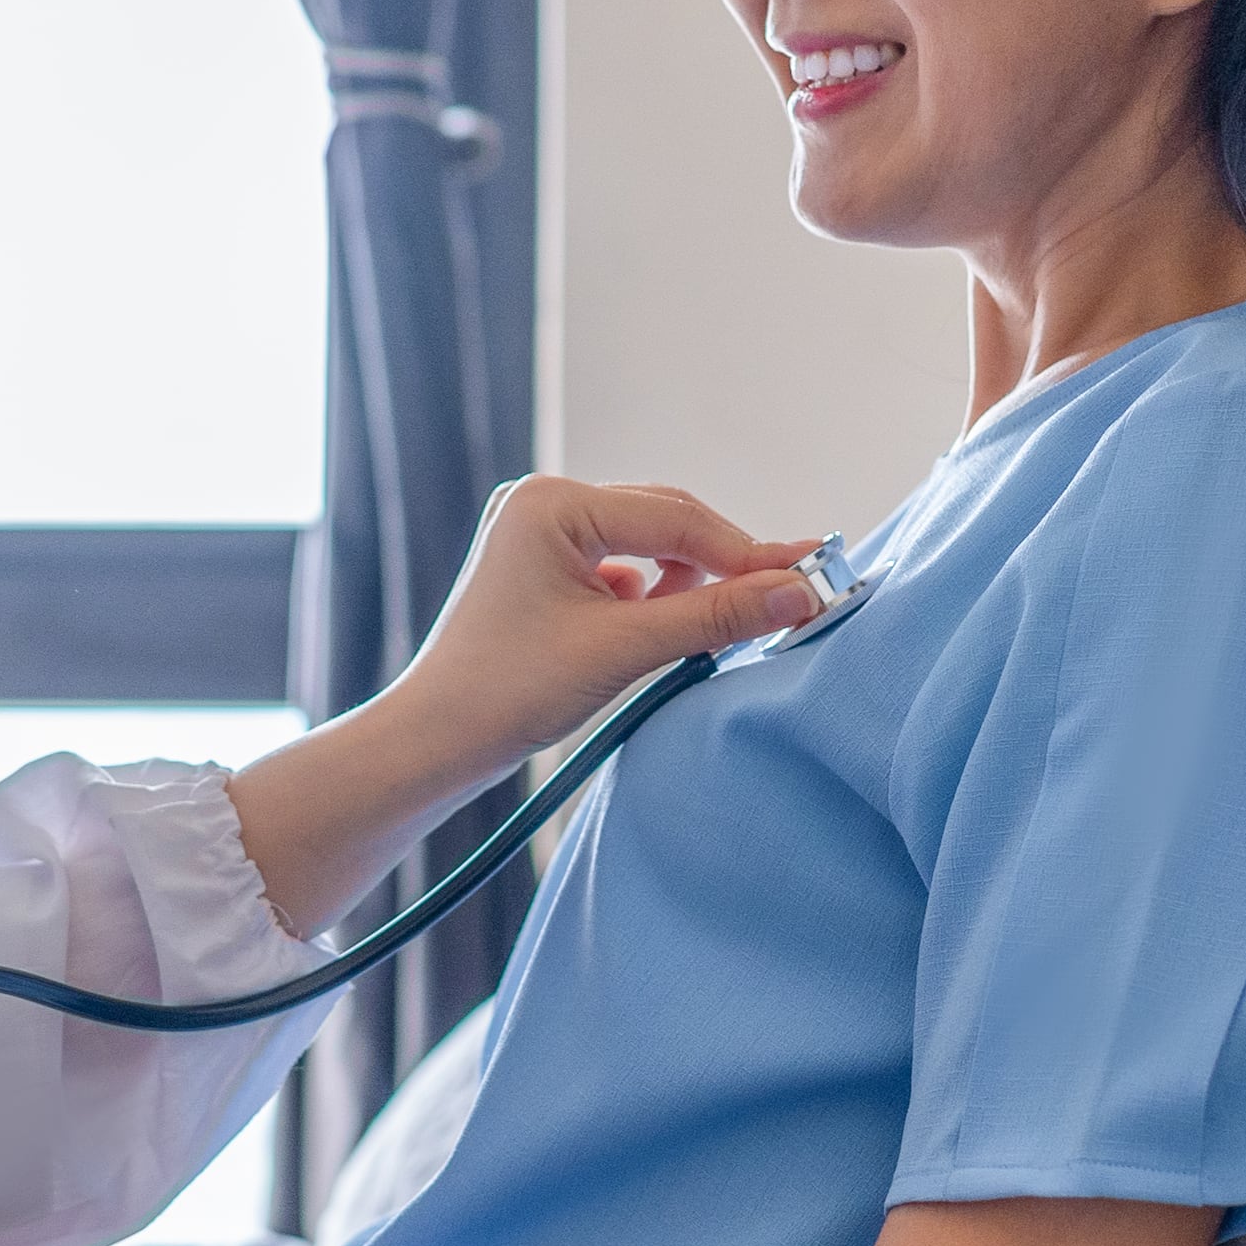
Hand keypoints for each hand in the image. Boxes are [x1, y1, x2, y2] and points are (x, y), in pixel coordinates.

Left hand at [387, 478, 829, 775]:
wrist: (434, 743)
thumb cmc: (509, 691)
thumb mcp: (624, 649)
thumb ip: (715, 614)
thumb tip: (800, 591)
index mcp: (553, 502)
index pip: (678, 519)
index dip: (748, 555)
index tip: (811, 583)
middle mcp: (545, 503)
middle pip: (669, 523)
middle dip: (725, 565)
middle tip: (794, 598)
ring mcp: (542, 536)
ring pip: (651, 547)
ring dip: (689, 584)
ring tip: (718, 624)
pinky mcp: (545, 572)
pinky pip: (624, 571)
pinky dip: (655, 599)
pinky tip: (661, 631)